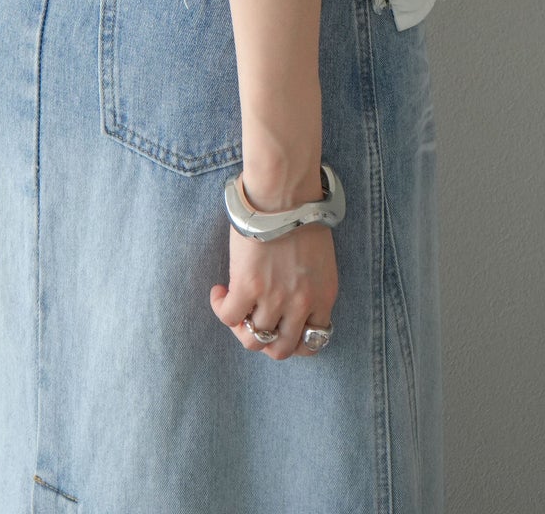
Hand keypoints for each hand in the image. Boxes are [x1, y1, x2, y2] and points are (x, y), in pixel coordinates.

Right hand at [209, 222, 338, 361]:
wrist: (284, 194)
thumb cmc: (301, 215)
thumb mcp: (319, 262)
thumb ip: (308, 287)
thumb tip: (287, 300)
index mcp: (323, 298)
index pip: (312, 343)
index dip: (293, 341)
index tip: (280, 327)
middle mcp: (300, 306)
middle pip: (281, 349)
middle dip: (266, 341)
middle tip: (254, 320)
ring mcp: (274, 300)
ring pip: (253, 339)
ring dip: (241, 325)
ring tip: (235, 302)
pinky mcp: (247, 288)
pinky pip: (229, 317)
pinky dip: (221, 309)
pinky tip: (220, 292)